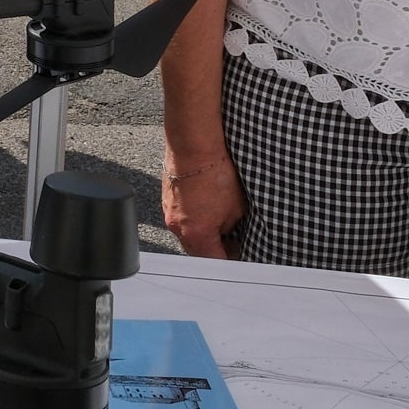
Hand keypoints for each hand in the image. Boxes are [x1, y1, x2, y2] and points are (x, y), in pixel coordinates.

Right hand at [162, 143, 245, 258]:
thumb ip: (233, 229)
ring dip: (204, 231)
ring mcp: (168, 213)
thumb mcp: (237, 208)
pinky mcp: (167, 199)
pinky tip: (208, 203)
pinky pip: (181, 217)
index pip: (215, 262)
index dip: (232, 261)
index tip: (241, 257)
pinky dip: (194, 216)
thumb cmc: (215, 172)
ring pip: (188, 234)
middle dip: (216, 248)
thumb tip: (233, 235)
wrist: (194, 145)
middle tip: (236, 238)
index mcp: (196, 235)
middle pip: (198, 251)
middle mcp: (177, 228)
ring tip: (221, 216)